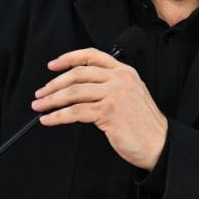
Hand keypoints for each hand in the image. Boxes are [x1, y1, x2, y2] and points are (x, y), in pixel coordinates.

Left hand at [31, 47, 167, 170]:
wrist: (158, 143)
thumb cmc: (142, 123)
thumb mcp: (131, 93)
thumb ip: (110, 84)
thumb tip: (77, 86)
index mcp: (124, 71)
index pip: (92, 55)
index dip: (69, 58)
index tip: (52, 65)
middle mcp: (120, 79)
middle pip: (78, 74)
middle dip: (54, 83)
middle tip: (40, 93)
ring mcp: (115, 94)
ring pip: (74, 92)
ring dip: (52, 100)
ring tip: (39, 106)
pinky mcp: (109, 112)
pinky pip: (75, 112)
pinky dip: (57, 116)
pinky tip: (48, 120)